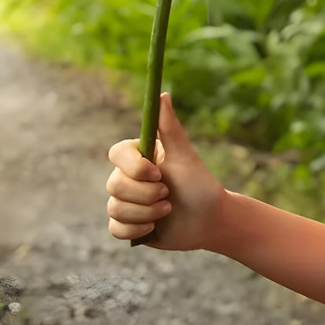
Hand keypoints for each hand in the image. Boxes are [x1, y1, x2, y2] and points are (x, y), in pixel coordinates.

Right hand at [106, 94, 224, 250]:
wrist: (210, 220)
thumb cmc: (200, 184)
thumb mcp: (185, 155)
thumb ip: (169, 127)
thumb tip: (162, 94)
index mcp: (139, 157)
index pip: (116, 154)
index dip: (134, 166)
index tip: (158, 173)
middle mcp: (129, 178)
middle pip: (114, 185)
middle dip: (145, 194)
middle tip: (169, 196)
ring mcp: (127, 202)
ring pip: (115, 208)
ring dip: (146, 213)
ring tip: (168, 210)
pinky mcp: (128, 225)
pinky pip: (115, 229)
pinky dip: (135, 230)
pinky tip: (154, 228)